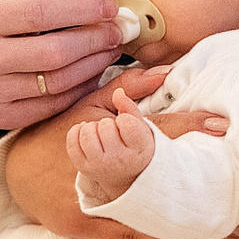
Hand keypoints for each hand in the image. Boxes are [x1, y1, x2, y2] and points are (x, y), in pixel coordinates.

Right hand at [0, 0, 126, 162]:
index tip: (110, 10)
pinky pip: (52, 105)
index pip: (42, 13)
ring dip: (93, 66)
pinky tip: (90, 74)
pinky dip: (79, 89)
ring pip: (57, 82)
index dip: (83, 11)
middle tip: (116, 33)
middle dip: (95, 41)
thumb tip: (91, 1)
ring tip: (107, 52)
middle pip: (54, 52)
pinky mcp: (0, 117)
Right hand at [4, 73, 226, 238]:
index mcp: (102, 133)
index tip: (224, 128)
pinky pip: (129, 236)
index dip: (188, 127)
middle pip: (156, 176)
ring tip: (229, 234)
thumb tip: (166, 71)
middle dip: (198, 187)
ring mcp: (91, 198)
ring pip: (147, 214)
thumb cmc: (56, 133)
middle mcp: (98, 167)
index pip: (151, 129)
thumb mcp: (87, 105)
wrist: (13, 170)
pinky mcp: (83, 224)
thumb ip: (127, 90)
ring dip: (188, 226)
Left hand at [65, 88, 159, 202]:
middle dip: (107, 123)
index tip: (124, 120)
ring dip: (91, 128)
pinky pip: (74, 138)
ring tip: (99, 135)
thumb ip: (140, 88)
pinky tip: (85, 136)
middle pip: (107, 127)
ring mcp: (101, 165)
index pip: (128, 123)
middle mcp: (122, 161)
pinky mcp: (82, 167)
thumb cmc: (114, 129)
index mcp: (143, 147)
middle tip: (113, 131)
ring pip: (89, 132)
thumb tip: (164, 71)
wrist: (83, 160)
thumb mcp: (131, 110)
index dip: (124, 116)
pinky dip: (76, 132)